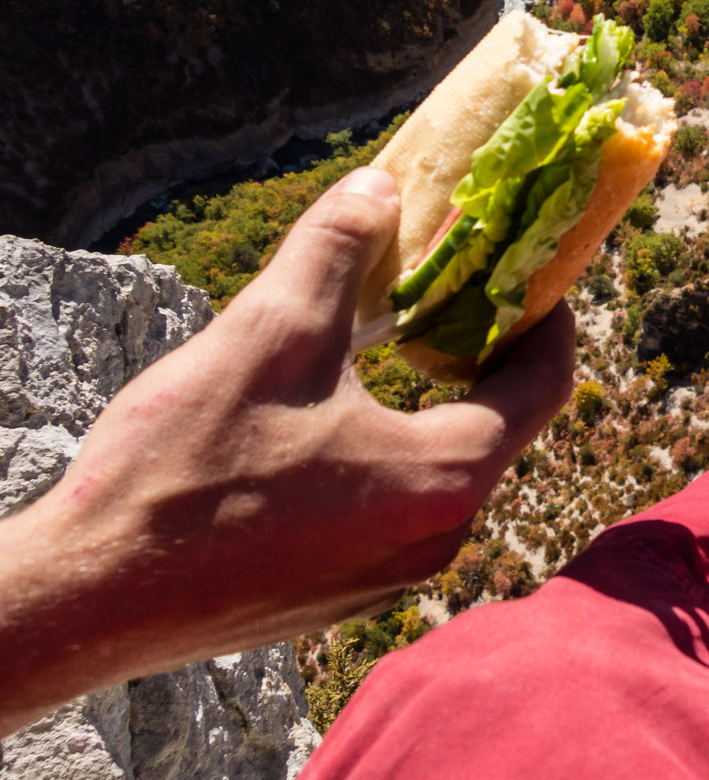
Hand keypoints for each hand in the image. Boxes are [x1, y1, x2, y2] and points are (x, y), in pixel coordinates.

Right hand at [0, 168, 575, 735]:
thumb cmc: (188, 468)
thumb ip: (338, 249)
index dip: (547, 319)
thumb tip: (379, 184)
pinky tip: (322, 418)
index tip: (535, 276)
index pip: (544, 385)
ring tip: (384, 343)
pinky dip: (379, 455)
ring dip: (421, 405)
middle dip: (477, 356)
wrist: (90, 595)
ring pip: (434, 471)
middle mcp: (439, 538)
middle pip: (493, 428)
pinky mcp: (337, 596)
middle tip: (450, 295)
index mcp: (448, 477)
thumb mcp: (271, 332)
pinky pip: (388, 511)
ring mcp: (388, 577)